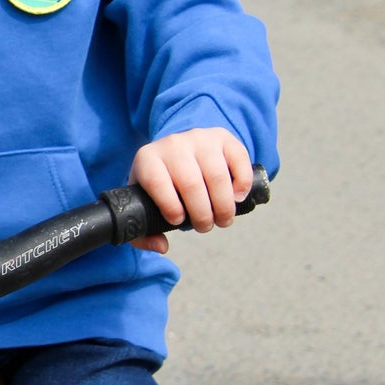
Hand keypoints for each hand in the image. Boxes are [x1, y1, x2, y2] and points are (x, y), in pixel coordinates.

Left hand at [128, 128, 253, 254]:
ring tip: (223, 219)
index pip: (156, 181)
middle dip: (202, 214)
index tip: (178, 221)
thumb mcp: (143, 201)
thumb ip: (143, 232)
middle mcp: (173, 144)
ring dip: (224, 205)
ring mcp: (200, 139)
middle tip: (205, 226)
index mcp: (148, 159)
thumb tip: (162, 247)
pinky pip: (238, 160)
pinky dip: (242, 184)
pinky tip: (237, 198)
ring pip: (217, 176)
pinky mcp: (223, 138)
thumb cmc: (160, 183)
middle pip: (191, 184)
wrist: (177, 150)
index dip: (169, 206)